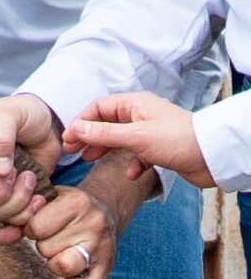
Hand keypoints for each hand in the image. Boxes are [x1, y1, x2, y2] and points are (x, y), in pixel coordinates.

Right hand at [0, 94, 62, 241]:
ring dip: (18, 202)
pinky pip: (18, 221)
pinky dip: (28, 215)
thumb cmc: (21, 113)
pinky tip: (38, 200)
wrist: (47, 121)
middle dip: (1, 195)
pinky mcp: (19, 200)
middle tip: (16, 172)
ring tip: (30, 178)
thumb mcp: (7, 114)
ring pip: (0, 216)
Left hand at [25, 185, 116, 278]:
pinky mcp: (107, 269)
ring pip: (60, 267)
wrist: (107, 211)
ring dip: (56, 263)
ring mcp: (102, 247)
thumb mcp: (45, 202)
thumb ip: (16, 220)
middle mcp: (93, 223)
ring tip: (65, 251)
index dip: (33, 229)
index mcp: (77, 202)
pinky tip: (73, 272)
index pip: (36, 227)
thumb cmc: (67, 209)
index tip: (46, 225)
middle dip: (45, 246)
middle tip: (59, 237)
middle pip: (45, 249)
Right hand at [63, 92, 213, 187]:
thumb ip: (103, 134)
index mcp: (135, 104)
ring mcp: (149, 132)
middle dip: (89, 137)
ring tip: (90, 161)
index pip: (100, 107)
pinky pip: (137, 155)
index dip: (81, 122)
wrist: (210, 155)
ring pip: (120, 139)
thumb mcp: (134, 136)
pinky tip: (131, 174)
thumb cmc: (176, 140)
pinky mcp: (158, 149)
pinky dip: (131, 164)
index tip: (67, 139)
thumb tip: (75, 129)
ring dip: (105, 149)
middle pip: (107, 123)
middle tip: (71, 152)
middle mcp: (141, 115)